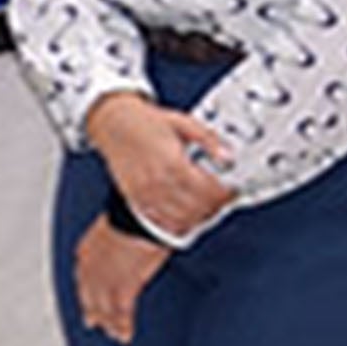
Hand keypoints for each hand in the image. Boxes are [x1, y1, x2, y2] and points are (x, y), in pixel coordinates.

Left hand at [74, 215, 171, 344]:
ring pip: (103, 307)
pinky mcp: (122, 287)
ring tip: (114, 334)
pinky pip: (120, 312)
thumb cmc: (138, 211)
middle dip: (93, 309)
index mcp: (88, 247)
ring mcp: (105, 278)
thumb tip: (135, 229)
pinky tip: (124, 335)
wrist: (144, 214)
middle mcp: (90, 265)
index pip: (83, 273)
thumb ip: (122, 233)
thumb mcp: (122, 222)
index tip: (88, 296)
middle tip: (93, 322)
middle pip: (89, 293)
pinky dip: (122, 325)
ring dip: (109, 322)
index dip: (85, 287)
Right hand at [84, 92, 236, 237]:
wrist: (114, 123)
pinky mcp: (135, 198)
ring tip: (207, 207)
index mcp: (173, 162)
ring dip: (198, 217)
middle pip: (197, 208)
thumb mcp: (184, 122)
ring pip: (181, 219)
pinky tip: (187, 214)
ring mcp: (145, 193)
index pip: (207, 191)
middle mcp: (157, 181)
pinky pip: (161, 221)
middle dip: (215, 206)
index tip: (232, 190)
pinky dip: (178, 223)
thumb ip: (209, 140)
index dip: (225, 194)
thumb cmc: (147, 122)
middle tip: (223, 199)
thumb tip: (228, 157)